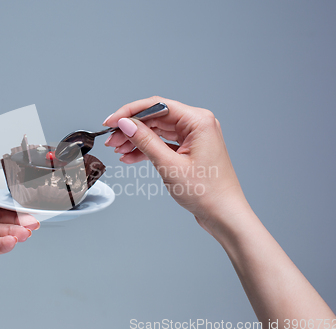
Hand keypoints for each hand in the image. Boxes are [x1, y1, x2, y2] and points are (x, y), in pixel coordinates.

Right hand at [103, 96, 247, 234]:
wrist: (224, 215)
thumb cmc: (207, 193)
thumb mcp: (169, 165)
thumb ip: (145, 141)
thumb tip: (126, 124)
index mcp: (198, 121)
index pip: (157, 106)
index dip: (130, 113)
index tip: (112, 121)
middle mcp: (197, 124)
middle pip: (155, 118)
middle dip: (131, 129)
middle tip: (111, 139)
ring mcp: (194, 137)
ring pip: (157, 131)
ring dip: (136, 140)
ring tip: (118, 149)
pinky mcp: (190, 150)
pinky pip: (164, 143)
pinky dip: (147, 149)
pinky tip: (130, 157)